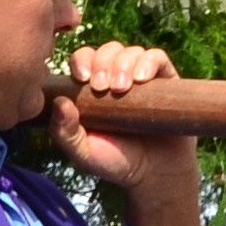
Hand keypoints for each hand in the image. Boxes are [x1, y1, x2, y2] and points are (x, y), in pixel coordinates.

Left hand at [50, 45, 204, 225]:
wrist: (155, 175)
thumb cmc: (116, 162)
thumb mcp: (83, 153)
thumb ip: (65, 132)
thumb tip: (59, 102)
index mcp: (92, 89)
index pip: (83, 59)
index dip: (81, 60)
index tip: (82, 78)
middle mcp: (116, 77)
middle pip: (106, 51)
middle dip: (102, 63)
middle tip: (103, 87)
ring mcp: (142, 78)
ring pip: (130, 52)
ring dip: (124, 64)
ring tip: (123, 88)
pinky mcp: (166, 80)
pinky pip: (158, 58)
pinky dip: (149, 62)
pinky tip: (143, 79)